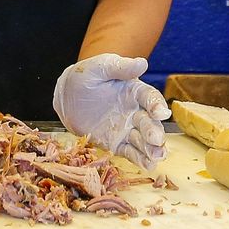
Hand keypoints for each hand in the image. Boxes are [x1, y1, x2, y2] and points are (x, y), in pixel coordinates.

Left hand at [52, 53, 169, 168]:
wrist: (67, 96)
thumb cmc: (86, 76)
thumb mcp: (100, 67)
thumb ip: (119, 67)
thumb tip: (142, 63)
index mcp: (134, 91)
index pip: (150, 98)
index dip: (156, 105)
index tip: (161, 113)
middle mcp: (135, 111)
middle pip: (149, 122)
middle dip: (154, 131)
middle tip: (156, 139)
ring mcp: (127, 129)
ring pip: (143, 140)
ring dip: (152, 149)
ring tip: (157, 157)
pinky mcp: (116, 143)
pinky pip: (130, 152)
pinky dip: (140, 159)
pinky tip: (148, 165)